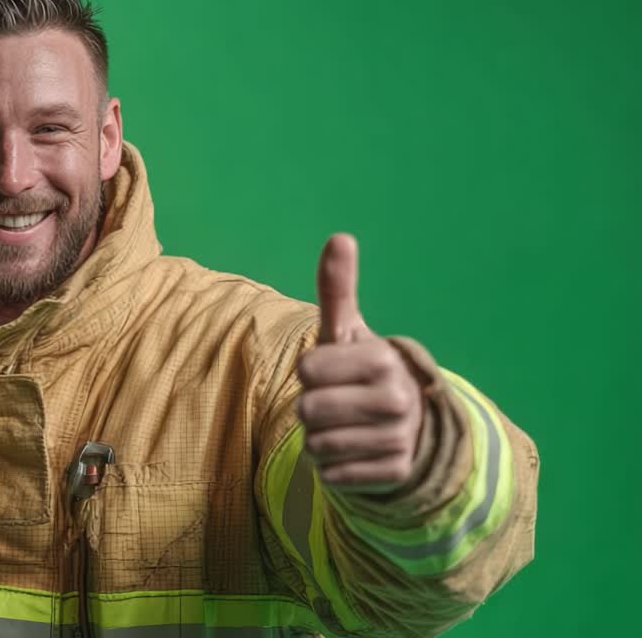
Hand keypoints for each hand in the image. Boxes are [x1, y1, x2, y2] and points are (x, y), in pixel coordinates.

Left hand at [295, 234, 423, 493]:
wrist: (407, 425)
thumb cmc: (362, 372)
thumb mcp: (347, 332)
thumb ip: (338, 289)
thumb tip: (339, 237)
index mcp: (383, 359)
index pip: (306, 370)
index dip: (310, 373)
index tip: (334, 372)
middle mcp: (397, 399)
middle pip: (307, 410)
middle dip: (311, 409)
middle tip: (338, 403)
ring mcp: (399, 439)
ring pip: (316, 445)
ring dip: (320, 439)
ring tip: (346, 427)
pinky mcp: (393, 474)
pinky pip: (332, 476)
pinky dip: (333, 468)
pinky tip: (356, 453)